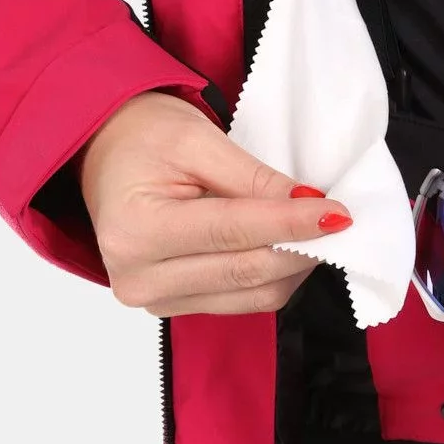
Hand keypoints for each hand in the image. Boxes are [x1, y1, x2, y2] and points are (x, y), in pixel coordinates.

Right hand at [76, 90, 352, 316]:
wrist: (103, 151)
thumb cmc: (142, 137)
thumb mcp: (198, 140)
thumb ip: (254, 178)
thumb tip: (311, 202)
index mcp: (137, 231)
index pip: (234, 232)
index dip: (292, 223)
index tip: (338, 213)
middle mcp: (140, 278)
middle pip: (248, 272)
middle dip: (303, 247)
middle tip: (340, 219)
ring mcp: (155, 300)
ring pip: (254, 296)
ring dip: (295, 266)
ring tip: (316, 231)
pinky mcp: (173, 306)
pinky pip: (243, 301)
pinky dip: (275, 276)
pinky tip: (288, 247)